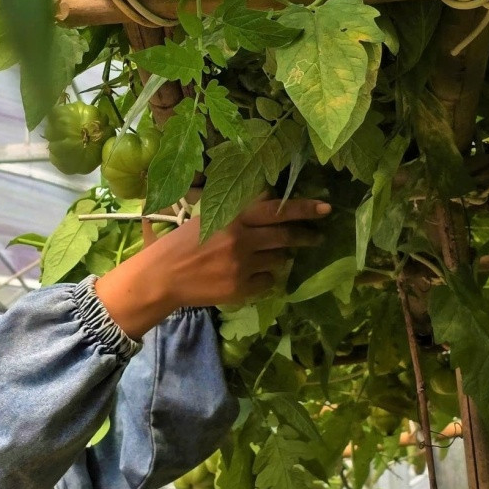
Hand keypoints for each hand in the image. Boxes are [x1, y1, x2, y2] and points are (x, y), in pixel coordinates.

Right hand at [96, 197, 329, 337]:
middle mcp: (241, 240)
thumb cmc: (182, 244)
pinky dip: (265, 279)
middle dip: (306, 236)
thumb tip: (270, 200)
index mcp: (232, 218)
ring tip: (267, 257)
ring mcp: (242, 266)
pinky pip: (268, 283)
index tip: (326, 207)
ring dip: (279, 258)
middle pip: (285, 237)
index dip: (304, 208)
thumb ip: (239, 212)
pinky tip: (250, 276)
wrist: (162, 277)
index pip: (276, 209)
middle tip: (316, 237)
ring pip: (279, 260)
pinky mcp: (241, 289)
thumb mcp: (209, 219)